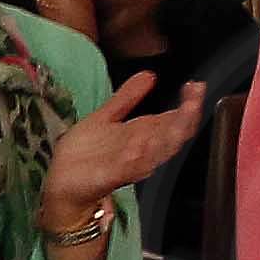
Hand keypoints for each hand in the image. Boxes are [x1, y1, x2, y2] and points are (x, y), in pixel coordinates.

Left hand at [40, 73, 205, 234]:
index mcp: (142, 135)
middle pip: (171, 135)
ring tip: (181, 118)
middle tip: (195, 101)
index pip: (173, 119)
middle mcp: (141, 150)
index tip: (196, 86)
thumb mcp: (106, 117)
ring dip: (170, 136)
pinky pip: (130, 167)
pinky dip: (140, 157)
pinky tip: (145, 144)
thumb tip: (149, 75)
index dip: (188, 104)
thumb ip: (127, 97)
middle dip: (186, 118)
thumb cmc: (86, 154)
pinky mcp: (111, 176)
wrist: (63, 184)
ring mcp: (128, 164)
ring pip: (157, 151)